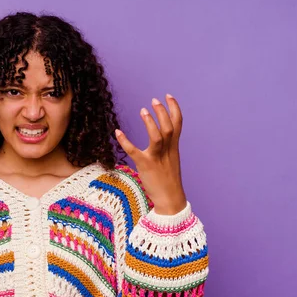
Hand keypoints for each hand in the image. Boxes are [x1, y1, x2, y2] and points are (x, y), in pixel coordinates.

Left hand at [115, 94, 186, 214]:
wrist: (171, 201)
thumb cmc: (169, 182)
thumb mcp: (171, 162)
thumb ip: (167, 149)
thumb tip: (162, 139)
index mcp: (174, 149)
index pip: (178, 124)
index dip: (174, 109)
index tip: (168, 96)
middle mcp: (168, 151)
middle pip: (169, 127)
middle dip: (162, 112)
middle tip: (154, 100)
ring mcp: (157, 158)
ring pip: (157, 137)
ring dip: (150, 123)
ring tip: (143, 110)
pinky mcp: (146, 166)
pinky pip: (134, 152)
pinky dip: (126, 141)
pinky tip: (117, 132)